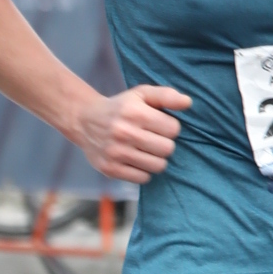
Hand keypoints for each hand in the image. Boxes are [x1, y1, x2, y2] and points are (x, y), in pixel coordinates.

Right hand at [71, 83, 188, 181]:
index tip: (158, 125)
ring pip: (158, 166)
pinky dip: (143, 171)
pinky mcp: (110, 168)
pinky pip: (142, 178)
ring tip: (145, 150)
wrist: (84, 121)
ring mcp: (115, 153)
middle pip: (167, 149)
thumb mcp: (142, 94)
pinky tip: (135, 160)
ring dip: (156, 159)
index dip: (169, 127)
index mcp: (134, 113)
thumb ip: (166, 95)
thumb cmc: (121, 107)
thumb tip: (188, 103)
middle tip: (153, 139)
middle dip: (164, 144)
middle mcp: (124, 133)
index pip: (173, 129)